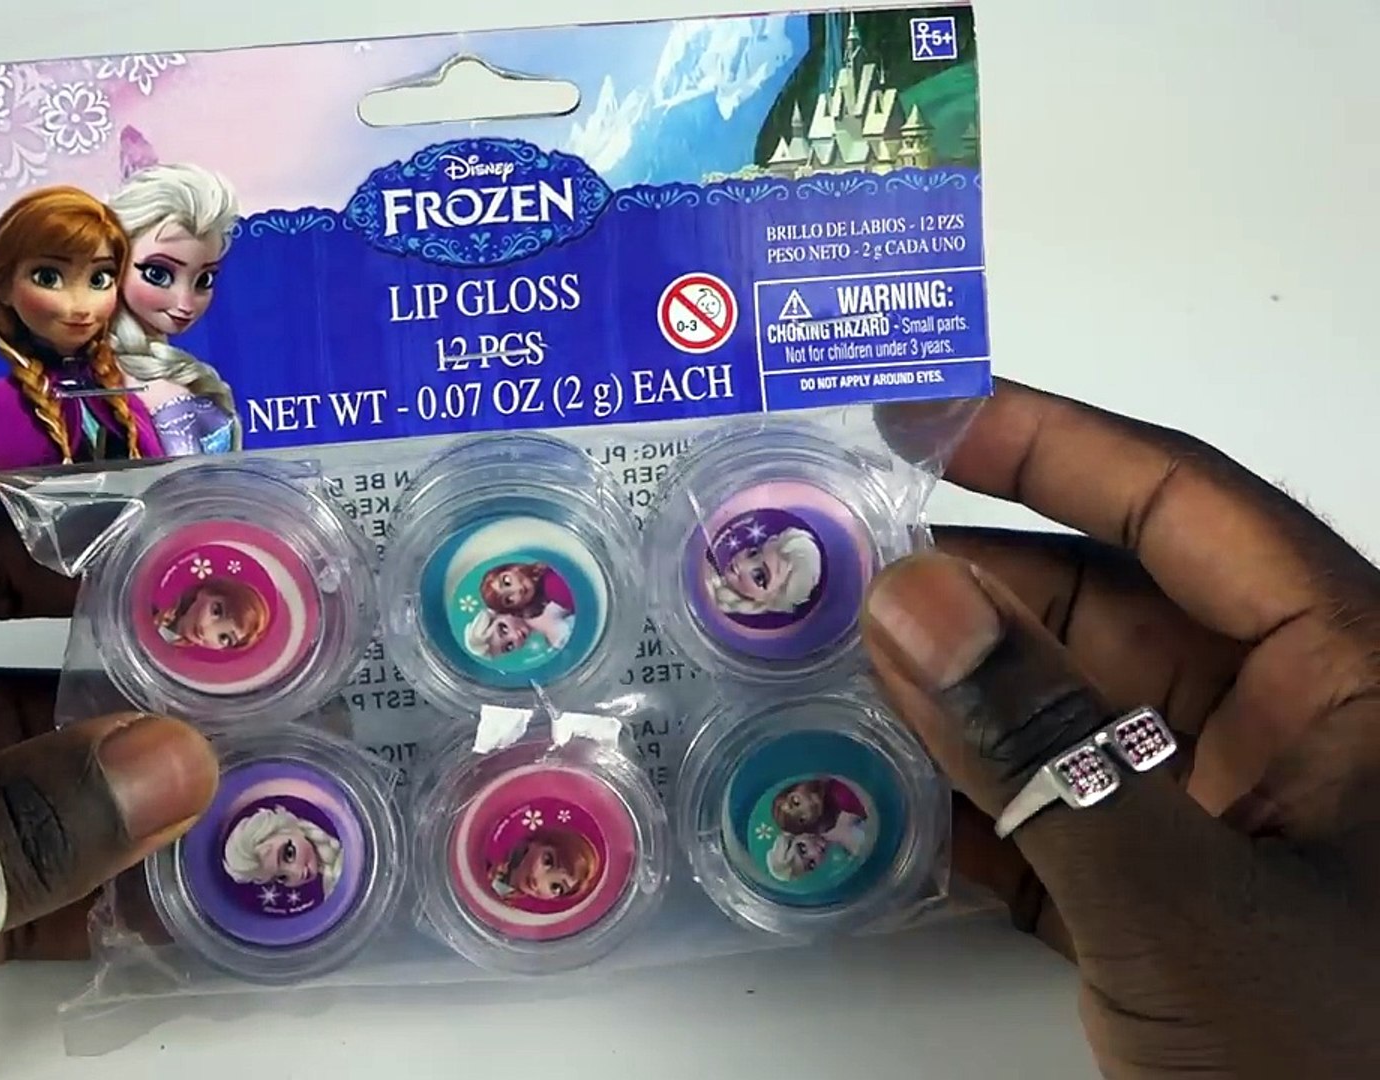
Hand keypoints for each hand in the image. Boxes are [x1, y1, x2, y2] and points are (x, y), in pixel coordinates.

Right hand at [862, 379, 1379, 1075]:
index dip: (1054, 442)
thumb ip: (1044, 746)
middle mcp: (1289, 729)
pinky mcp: (1165, 901)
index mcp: (1353, 679)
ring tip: (816, 666)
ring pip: (1063, 714)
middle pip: (1104, 605)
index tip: (919, 413)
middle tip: (824, 565)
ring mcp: (1223, 817)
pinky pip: (1046, 814)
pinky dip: (958, 806)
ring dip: (944, 699)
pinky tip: (866, 791)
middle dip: (966, 585)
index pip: (1189, 508)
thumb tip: (913, 600)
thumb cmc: (1343, 1066)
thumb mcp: (1191, 899)